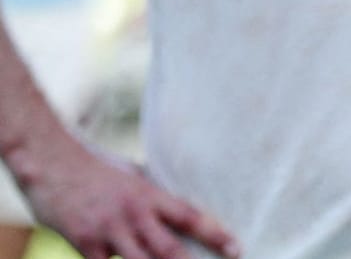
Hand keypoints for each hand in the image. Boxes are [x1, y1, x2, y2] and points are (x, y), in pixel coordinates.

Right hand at [23, 140, 237, 258]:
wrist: (51, 162)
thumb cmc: (96, 167)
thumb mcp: (133, 175)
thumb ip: (154, 195)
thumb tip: (179, 208)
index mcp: (150, 194)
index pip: (191, 217)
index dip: (216, 235)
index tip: (237, 250)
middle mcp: (134, 213)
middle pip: (168, 249)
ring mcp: (108, 230)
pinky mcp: (84, 243)